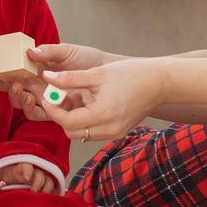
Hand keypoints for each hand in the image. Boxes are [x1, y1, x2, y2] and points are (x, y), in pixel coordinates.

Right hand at [0, 42, 118, 121]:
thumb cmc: (88, 59)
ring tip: (23, 92)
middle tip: (10, 83)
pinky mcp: (58, 111)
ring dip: (20, 100)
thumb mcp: (68, 51)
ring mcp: (48, 99)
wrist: (108, 72)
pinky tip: (37, 102)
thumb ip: (50, 52)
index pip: (14, 74)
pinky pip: (42, 114)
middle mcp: (39, 86)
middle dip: (7, 89)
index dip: (2, 75)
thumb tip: (31, 51)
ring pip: (26, 105)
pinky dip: (35, 109)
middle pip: (15, 92)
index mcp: (37, 70)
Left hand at [0, 161, 57, 193]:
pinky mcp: (45, 184)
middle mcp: (33, 170)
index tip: (26, 178)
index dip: (28, 171)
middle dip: (38, 183)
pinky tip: (49, 200)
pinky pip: (54, 188)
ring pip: (49, 181)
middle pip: (40, 174)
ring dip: (46, 189)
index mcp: (21, 167)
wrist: (13, 171)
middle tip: (33, 192)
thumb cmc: (6, 172)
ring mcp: (41, 176)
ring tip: (40, 198)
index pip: (26, 166)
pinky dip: (53, 194)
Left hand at [37, 57, 168, 142]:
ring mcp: (115, 133)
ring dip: (71, 119)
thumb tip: (47, 78)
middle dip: (60, 115)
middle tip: (57, 97)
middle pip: (71, 132)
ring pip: (81, 134)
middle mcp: (109, 129)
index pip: (66, 121)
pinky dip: (84, 121)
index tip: (47, 96)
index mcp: (102, 114)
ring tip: (72, 98)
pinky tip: (86, 104)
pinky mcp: (118, 132)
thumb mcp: (97, 73)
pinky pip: (93, 132)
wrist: (159, 82)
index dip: (52, 109)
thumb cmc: (131, 74)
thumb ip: (69, 78)